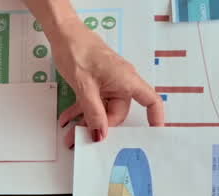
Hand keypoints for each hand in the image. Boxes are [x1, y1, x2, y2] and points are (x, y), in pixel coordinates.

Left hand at [51, 23, 164, 147]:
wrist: (63, 33)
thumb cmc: (77, 51)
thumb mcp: (84, 86)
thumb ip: (93, 112)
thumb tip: (101, 135)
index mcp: (127, 81)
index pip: (150, 101)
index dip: (155, 118)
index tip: (153, 135)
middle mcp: (121, 83)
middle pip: (118, 113)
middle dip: (101, 128)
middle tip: (83, 139)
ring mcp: (108, 84)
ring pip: (101, 110)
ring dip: (86, 122)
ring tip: (70, 136)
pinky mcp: (95, 83)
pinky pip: (91, 102)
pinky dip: (80, 111)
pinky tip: (67, 120)